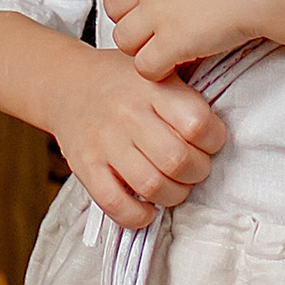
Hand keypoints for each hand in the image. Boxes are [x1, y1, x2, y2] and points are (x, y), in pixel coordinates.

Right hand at [53, 45, 225, 231]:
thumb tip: (218, 130)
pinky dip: (138, 215)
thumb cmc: (121, 82)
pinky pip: (115, 203)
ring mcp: (104, 142)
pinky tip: (147, 208)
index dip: (213, 140)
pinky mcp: (84, 166)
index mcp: (151, 86)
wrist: (66, 84)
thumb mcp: (155, 69)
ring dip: (174, 195)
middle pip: (178, 160)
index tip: (208, 142)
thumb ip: (185, 93)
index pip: (197, 123)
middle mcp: (127, 113)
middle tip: (194, 168)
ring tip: (174, 186)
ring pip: (152, 185)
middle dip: (198, 172)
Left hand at [105, 0, 284, 83]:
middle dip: (134, 18)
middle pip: (114, 6)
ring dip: (143, 46)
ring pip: (123, 39)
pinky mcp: (172, 41)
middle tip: (160, 27)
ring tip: (169, 47)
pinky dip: (159, 69)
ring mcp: (157, 10)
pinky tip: (179, 62)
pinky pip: (144, 66)